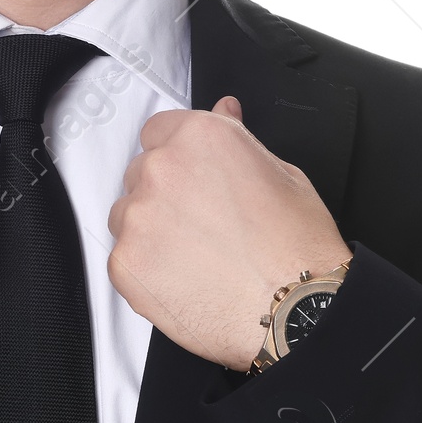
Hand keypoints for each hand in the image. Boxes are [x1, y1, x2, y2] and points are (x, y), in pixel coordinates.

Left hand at [106, 95, 350, 370]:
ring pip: (127, 216)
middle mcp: (161, 170)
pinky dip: (146, 269)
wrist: (296, 310)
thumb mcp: (282, 174)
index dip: (176, 156)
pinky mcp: (125, 263)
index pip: (158, 131)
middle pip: (140, 174)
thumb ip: (237, 140)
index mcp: (199, 138)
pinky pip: (123, 258)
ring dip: (150, 230)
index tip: (188, 177)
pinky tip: (184, 280)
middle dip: (164, 195)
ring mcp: (138, 217)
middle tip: (201, 225)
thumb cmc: (298, 247)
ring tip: (196, 257)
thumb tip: (223, 112)